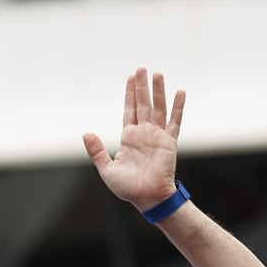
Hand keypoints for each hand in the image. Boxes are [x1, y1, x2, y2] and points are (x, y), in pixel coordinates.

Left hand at [83, 67, 184, 212]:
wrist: (147, 199)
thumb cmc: (128, 188)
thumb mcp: (107, 169)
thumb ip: (97, 151)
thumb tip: (86, 133)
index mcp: (129, 138)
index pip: (129, 110)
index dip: (130, 94)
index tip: (131, 78)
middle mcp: (144, 134)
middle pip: (143, 104)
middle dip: (142, 87)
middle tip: (141, 68)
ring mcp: (158, 136)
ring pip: (158, 108)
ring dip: (158, 91)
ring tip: (158, 74)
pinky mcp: (170, 142)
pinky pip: (175, 121)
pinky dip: (178, 107)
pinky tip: (180, 92)